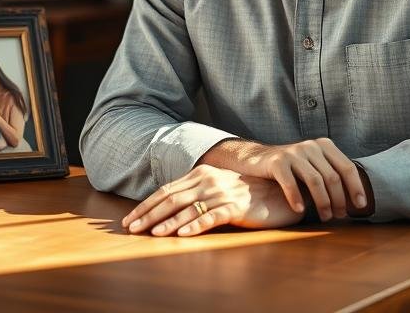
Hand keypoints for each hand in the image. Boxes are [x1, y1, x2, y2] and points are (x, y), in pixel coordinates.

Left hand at [121, 164, 301, 236]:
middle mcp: (209, 180)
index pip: (167, 190)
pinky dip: (194, 225)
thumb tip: (168, 207)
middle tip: (130, 228)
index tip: (129, 219)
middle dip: (148, 214)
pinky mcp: (236, 207)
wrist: (280, 192)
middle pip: (171, 198)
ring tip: (150, 234)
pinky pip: (211, 217)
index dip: (146, 205)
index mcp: (202, 174)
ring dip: (166, 222)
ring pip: (187, 208)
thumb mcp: (218, 187)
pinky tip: (181, 234)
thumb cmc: (246, 193)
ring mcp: (223, 193)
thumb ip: (196, 192)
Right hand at [198, 138, 365, 220]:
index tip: (361, 206)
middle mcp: (311, 146)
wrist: (256, 157)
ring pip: (315, 180)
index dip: (356, 187)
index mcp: (324, 145)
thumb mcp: (313, 165)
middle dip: (339, 200)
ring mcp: (293, 152)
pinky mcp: (277, 161)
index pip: (347, 167)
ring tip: (325, 217)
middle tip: (340, 216)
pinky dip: (297, 198)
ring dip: (323, 202)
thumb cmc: (291, 168)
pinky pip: (290, 182)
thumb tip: (355, 200)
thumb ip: (330, 175)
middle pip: (332, 176)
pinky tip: (300, 210)